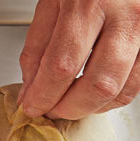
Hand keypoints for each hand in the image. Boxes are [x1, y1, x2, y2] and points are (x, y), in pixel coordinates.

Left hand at [18, 0, 139, 119]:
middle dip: (69, 108)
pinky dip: (110, 99)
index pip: (62, 66)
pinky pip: (135, 86)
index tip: (33, 106)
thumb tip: (31, 92)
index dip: (44, 95)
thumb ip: (37, 50)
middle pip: (97, 85)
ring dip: (90, 107)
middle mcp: (124, 16)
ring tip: (71, 103)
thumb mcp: (52, 5)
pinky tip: (93, 94)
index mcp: (89, 2)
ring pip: (120, 91)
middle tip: (53, 110)